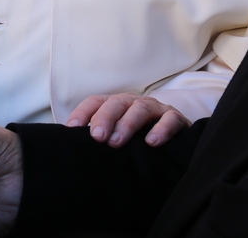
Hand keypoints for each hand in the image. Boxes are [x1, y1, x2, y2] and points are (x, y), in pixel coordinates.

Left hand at [66, 92, 190, 147]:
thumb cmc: (137, 135)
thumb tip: (72, 145)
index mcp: (116, 104)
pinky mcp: (175, 118)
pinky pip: (170, 119)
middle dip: (104, 118)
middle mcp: (133, 102)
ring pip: (140, 109)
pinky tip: (152, 143)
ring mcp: (155, 108)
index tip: (71, 128)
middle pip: (116, 103)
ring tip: (117, 142)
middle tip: (97, 137)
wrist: (176, 133)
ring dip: (127, 124)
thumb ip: (100, 136)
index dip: (83, 112)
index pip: (95, 102)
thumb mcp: (116, 133)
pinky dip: (161, 129)